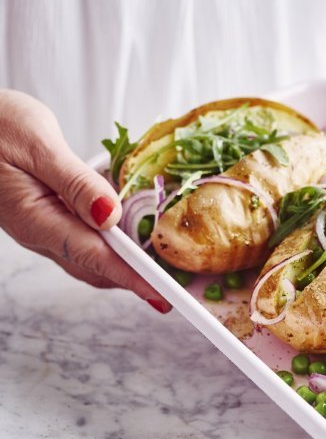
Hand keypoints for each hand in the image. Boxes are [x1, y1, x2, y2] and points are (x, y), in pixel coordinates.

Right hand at [0, 89, 170, 311]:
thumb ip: (75, 182)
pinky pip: (84, 239)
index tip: (164, 294)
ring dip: (127, 265)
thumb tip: (110, 215)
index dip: (133, 278)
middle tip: (177, 285)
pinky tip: (134, 236)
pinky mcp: (46, 216)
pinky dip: (113, 244)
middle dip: (137, 279)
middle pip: (97, 267)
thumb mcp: (37, 144)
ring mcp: (42, 227)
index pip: (96, 258)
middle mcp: (40, 231)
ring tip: (164, 268)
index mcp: (37, 219)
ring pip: (91, 257)